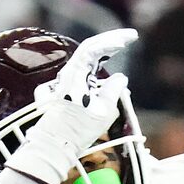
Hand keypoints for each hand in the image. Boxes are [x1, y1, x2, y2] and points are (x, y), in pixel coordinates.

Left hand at [15, 26, 138, 183]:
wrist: (52, 146)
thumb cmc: (76, 130)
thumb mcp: (102, 111)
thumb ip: (113, 90)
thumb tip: (120, 78)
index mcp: (74, 74)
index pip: (94, 48)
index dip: (113, 39)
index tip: (130, 38)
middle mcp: (66, 74)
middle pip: (89, 51)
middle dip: (109, 44)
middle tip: (128, 40)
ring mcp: (62, 83)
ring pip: (85, 65)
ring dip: (103, 59)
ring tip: (118, 58)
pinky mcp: (62, 93)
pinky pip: (80, 77)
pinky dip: (93, 74)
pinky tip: (100, 78)